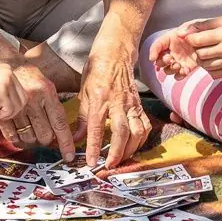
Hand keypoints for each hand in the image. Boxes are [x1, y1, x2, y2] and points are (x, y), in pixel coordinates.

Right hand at [0, 61, 29, 122]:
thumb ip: (1, 91)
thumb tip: (11, 109)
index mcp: (7, 70)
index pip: (19, 91)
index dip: (11, 105)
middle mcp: (10, 73)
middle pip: (22, 99)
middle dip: (11, 111)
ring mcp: (7, 81)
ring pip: (18, 106)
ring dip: (5, 114)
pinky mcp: (3, 91)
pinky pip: (9, 110)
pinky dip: (0, 116)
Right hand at [0, 64, 74, 161]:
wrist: (6, 66)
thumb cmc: (29, 77)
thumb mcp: (47, 84)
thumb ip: (55, 105)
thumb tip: (62, 131)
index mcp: (46, 91)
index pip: (59, 123)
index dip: (65, 142)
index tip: (69, 156)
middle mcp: (32, 99)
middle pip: (44, 135)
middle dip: (46, 139)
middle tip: (44, 135)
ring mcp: (16, 106)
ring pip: (29, 138)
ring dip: (31, 139)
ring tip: (30, 130)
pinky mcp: (2, 112)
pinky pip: (12, 136)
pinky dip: (16, 139)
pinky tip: (18, 134)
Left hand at [72, 41, 151, 169]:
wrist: (115, 54)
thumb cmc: (96, 71)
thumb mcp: (83, 92)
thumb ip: (83, 118)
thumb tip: (77, 139)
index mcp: (100, 98)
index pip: (96, 127)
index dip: (94, 147)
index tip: (92, 162)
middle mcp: (118, 102)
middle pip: (121, 132)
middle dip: (116, 152)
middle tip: (110, 165)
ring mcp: (131, 104)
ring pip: (137, 131)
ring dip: (130, 149)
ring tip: (121, 159)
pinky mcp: (140, 105)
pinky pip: (145, 126)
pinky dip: (141, 140)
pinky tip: (133, 147)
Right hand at [146, 28, 198, 78]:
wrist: (209, 41)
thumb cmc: (199, 32)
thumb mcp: (192, 26)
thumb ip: (185, 29)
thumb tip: (178, 34)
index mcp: (170, 40)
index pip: (157, 46)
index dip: (153, 52)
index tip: (153, 58)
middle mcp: (172, 52)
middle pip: (159, 61)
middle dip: (163, 62)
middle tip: (170, 59)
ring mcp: (179, 62)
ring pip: (168, 70)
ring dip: (171, 69)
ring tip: (179, 66)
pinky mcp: (187, 68)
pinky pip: (179, 76)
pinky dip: (180, 75)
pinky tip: (186, 70)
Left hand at [182, 17, 221, 77]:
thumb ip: (201, 25)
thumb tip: (180, 33)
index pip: (197, 40)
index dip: (190, 40)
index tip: (192, 38)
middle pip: (199, 54)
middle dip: (195, 51)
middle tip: (199, 46)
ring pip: (205, 65)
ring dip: (201, 60)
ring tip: (207, 52)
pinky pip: (213, 74)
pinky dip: (209, 68)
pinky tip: (214, 60)